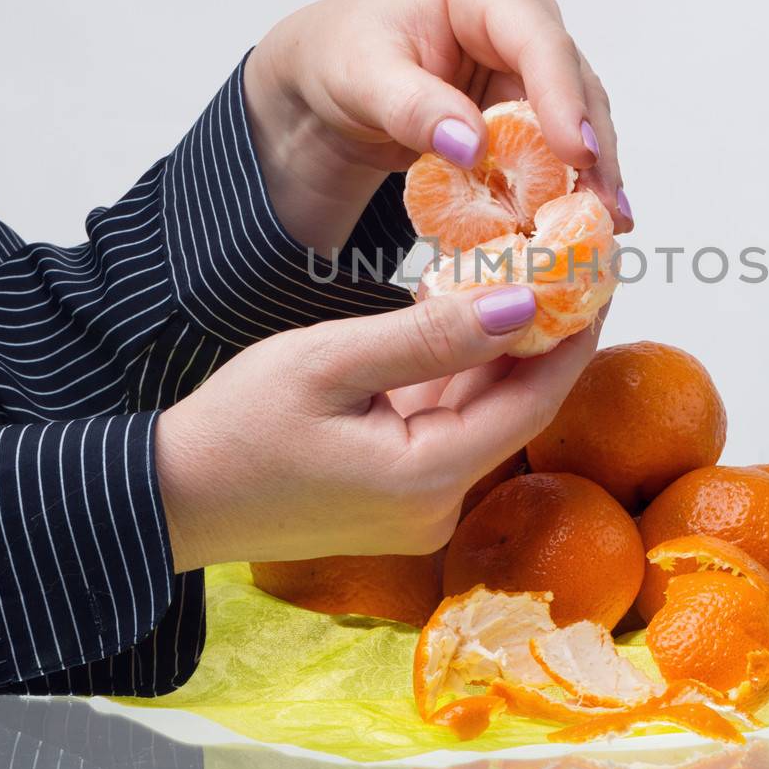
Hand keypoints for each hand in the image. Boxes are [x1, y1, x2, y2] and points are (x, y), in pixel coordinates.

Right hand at [153, 284, 599, 571]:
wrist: (171, 498)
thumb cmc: (234, 427)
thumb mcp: (328, 363)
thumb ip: (429, 335)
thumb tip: (522, 303)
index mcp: (426, 478)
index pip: (531, 400)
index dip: (572, 336)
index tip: (598, 274)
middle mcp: (436, 504)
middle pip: (512, 408)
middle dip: (543, 336)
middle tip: (570, 263)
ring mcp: (418, 505)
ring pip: (479, 414)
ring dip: (500, 351)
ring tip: (528, 273)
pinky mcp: (398, 495)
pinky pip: (445, 425)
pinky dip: (457, 374)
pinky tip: (467, 317)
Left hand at [242, 0, 631, 256]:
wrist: (329, 79)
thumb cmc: (341, 57)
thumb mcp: (360, 78)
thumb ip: (413, 107)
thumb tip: (473, 145)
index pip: (538, 40)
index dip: (564, 98)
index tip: (577, 154)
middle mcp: (519, 21)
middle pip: (574, 82)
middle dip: (592, 147)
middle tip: (605, 208)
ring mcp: (527, 65)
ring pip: (578, 117)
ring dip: (592, 173)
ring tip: (605, 225)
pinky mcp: (526, 108)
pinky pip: (556, 148)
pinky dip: (567, 185)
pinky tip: (581, 224)